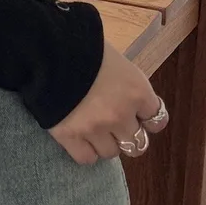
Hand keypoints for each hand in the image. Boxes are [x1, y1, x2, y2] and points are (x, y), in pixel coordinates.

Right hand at [48, 41, 168, 165]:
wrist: (49, 50)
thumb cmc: (84, 46)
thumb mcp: (116, 59)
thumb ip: (126, 82)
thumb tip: (126, 93)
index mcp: (137, 91)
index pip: (157, 120)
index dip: (148, 120)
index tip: (140, 117)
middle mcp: (121, 114)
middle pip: (138, 143)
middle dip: (128, 136)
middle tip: (116, 128)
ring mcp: (96, 128)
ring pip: (111, 153)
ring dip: (106, 144)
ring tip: (94, 132)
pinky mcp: (71, 136)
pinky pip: (86, 158)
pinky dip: (86, 152)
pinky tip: (80, 141)